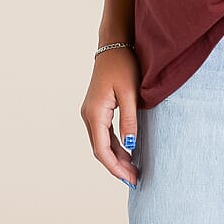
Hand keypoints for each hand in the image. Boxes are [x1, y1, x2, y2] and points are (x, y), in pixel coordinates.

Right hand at [80, 47, 140, 186]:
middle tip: (134, 179)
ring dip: (116, 157)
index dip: (115, 167)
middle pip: (101, 150)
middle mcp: (88, 115)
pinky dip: (115, 145)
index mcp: (94, 113)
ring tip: (133, 170)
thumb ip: (129, 120)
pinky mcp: (96, 109)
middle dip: (117, 166)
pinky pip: (104, 133)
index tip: (130, 179)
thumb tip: (130, 148)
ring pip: (102, 143)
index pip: (102, 150)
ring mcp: (91, 112)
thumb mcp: (130, 92)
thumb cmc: (123, 64)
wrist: (114, 44)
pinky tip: (127, 152)